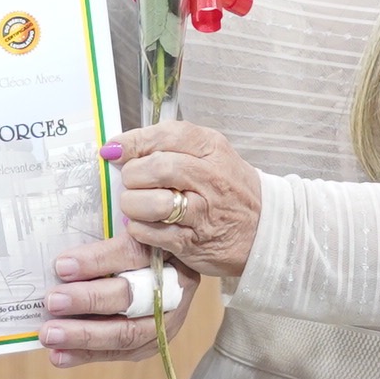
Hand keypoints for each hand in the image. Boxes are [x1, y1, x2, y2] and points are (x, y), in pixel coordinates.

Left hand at [42, 226, 172, 367]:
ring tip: (49, 334)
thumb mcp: (130, 228)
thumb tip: (64, 250)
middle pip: (131, 297)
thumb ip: (105, 235)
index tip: (62, 265)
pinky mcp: (152, 341)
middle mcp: (174, 286)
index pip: (133, 253)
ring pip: (127, 332)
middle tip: (53, 301)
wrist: (164, 268)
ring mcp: (166, 319)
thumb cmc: (139, 243)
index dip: (97, 260)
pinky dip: (86, 354)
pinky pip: (119, 351)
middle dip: (88, 300)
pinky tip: (59, 355)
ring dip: (84, 335)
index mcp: (170, 249)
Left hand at [109, 121, 264, 279]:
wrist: (265, 229)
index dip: (133, 142)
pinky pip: (153, 233)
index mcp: (212, 149)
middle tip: (131, 183)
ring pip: (153, 203)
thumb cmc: (229, 189)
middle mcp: (210, 178)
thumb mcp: (210, 156)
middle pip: (157, 168)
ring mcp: (203, 212)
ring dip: (133, 204)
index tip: (114, 151)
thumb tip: (119, 147)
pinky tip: (142, 225)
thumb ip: (170, 146)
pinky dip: (139, 229)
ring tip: (134, 206)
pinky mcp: (193, 242)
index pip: (166, 136)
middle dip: (133, 175)